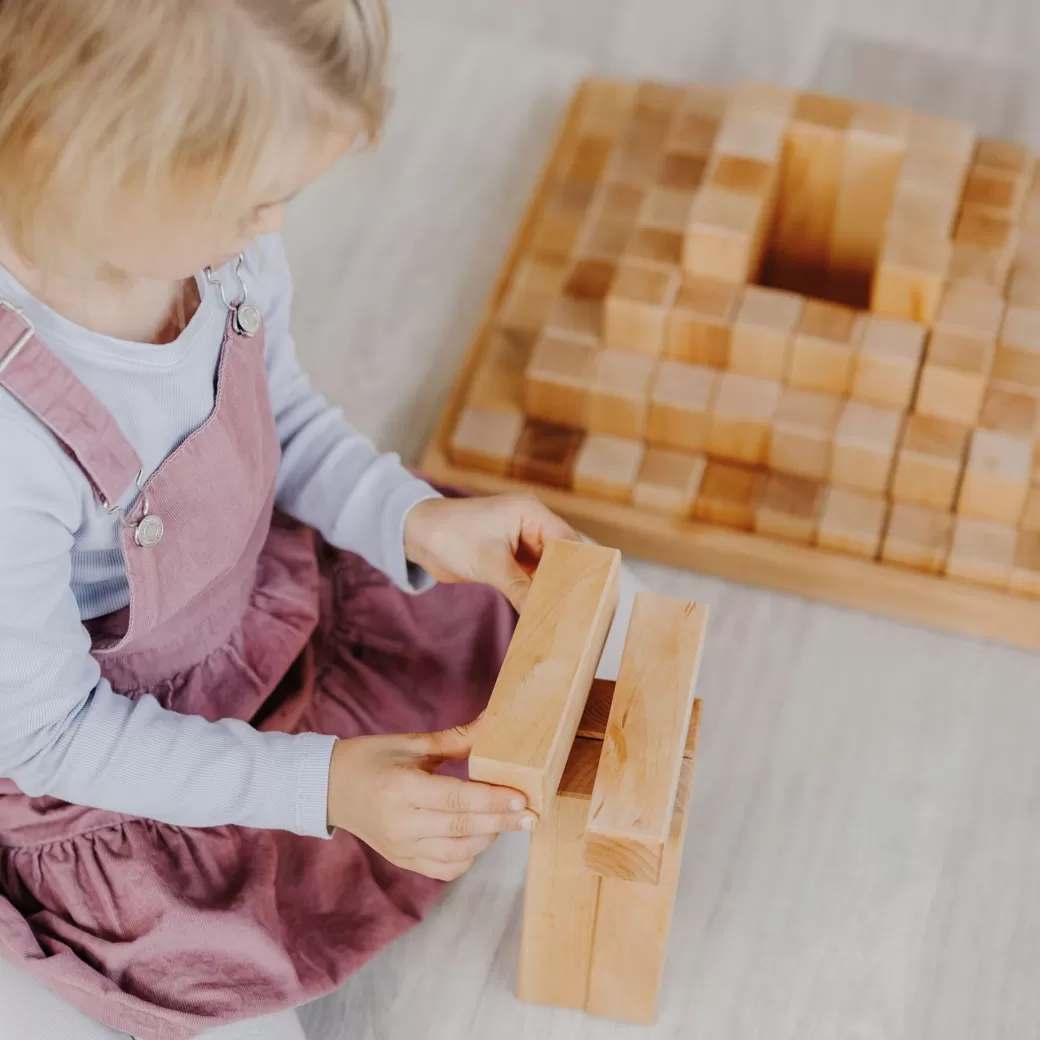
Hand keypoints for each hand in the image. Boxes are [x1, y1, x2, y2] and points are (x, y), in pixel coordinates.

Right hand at [327, 721, 535, 880]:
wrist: (329, 788)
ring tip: (508, 820)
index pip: (457, 799)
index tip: (522, 797)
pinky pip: (444, 868)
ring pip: (457, 853)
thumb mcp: (411, 743)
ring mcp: (401, 847)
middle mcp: (401, 824)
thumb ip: (456, 739)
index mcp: (401, 789)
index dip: (492, 800)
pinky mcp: (402, 861)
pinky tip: (479, 838)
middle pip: (462, 829)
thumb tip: (495, 721)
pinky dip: (468, 857)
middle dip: (501, 822)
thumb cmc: (371, 759)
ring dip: (488, 838)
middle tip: (532, 815)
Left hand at [404, 494, 578, 610]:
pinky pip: (531, 575)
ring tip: (561, 615)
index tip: (585, 596)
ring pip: (547, 568)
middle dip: (565, 581)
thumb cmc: (450, 535)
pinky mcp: (510, 556)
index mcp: (531, 512)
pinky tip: (540, 610)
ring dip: (549, 589)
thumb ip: (519, 588)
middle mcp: (531, 523)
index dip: (577, 567)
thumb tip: (540, 615)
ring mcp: (521, 540)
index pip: (567, 541)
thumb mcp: (489, 564)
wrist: (416, 535)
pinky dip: (535, 591)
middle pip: (561, 555)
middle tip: (576, 611)